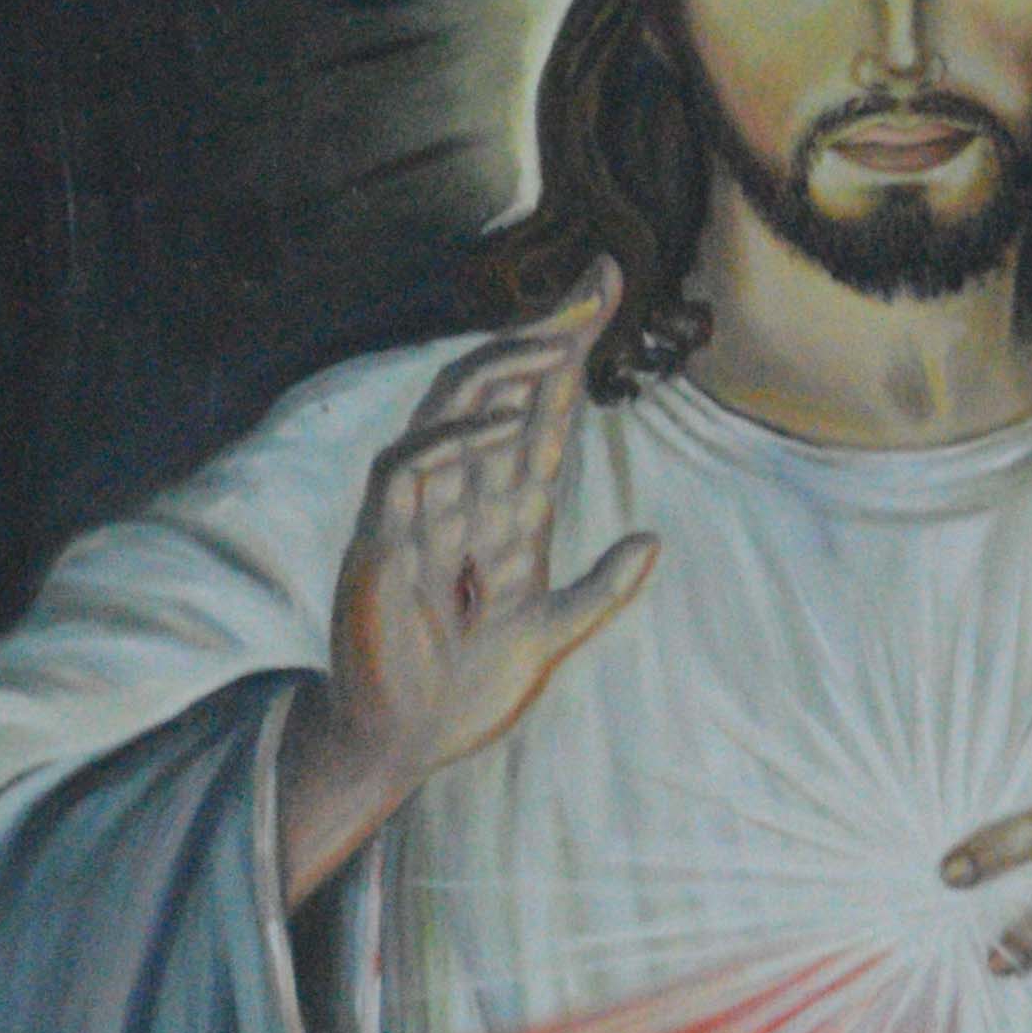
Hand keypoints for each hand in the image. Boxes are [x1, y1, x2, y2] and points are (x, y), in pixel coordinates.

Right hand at [280, 272, 656, 900]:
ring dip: (500, 373)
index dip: (572, 355)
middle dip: (547, 336)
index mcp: (504, 511)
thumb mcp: (553, 633)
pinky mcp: (380, 543)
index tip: (611, 293)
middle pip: (500, 393)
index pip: (541, 413)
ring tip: (556, 341)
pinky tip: (493, 427)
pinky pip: (404, 473)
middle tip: (598, 286)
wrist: (405, 745)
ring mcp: (417, 514)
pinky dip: (447, 445)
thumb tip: (651, 540)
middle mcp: (461, 497)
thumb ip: (601, 589)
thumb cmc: (465, 688)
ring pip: (450, 414)